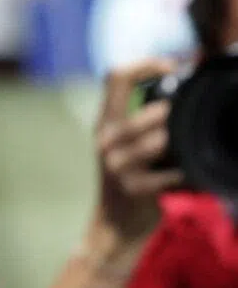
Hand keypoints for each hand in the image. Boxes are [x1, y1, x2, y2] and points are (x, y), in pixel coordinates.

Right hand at [92, 60, 184, 246]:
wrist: (115, 224)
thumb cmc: (129, 178)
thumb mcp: (123, 143)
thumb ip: (138, 116)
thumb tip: (177, 81)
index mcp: (104, 122)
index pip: (117, 75)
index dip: (147, 64)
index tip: (173, 68)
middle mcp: (106, 139)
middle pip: (154, 110)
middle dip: (174, 119)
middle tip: (179, 128)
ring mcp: (117, 165)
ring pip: (163, 140)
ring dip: (177, 148)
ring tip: (175, 157)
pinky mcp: (133, 187)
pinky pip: (173, 173)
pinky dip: (182, 175)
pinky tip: (178, 178)